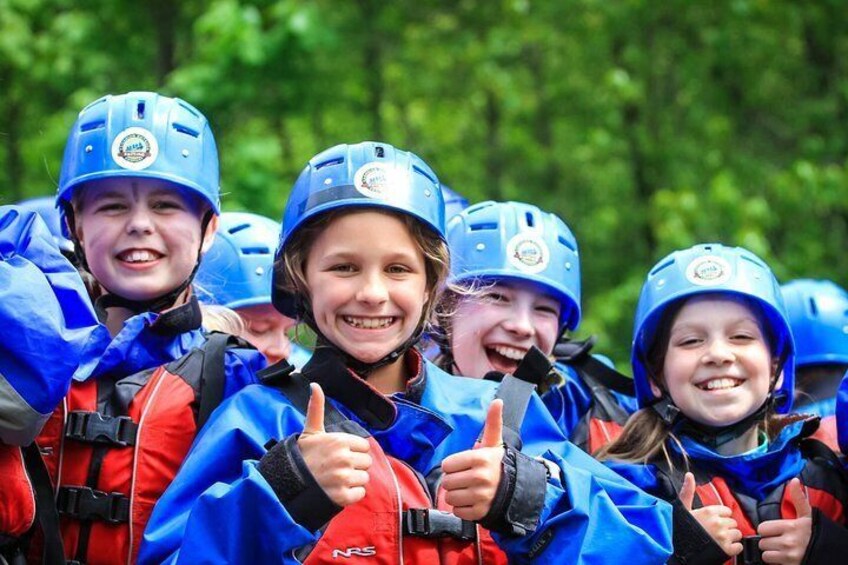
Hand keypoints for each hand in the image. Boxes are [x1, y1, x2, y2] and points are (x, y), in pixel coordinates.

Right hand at [297, 383, 371, 506]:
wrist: (287, 483)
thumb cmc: (302, 456)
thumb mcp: (310, 432)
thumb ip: (316, 408)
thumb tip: (314, 385)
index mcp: (339, 441)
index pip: (364, 446)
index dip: (354, 451)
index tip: (340, 454)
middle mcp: (344, 458)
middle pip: (367, 462)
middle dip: (355, 466)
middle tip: (337, 468)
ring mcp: (343, 478)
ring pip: (364, 478)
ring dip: (353, 480)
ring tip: (336, 479)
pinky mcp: (342, 496)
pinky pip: (360, 494)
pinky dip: (351, 494)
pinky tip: (337, 490)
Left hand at [441, 399, 505, 520]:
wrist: (516, 489)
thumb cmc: (498, 463)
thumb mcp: (494, 443)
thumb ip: (492, 422)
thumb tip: (498, 400)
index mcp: (480, 458)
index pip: (446, 465)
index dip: (453, 466)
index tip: (464, 466)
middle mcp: (481, 477)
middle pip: (446, 482)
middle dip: (453, 480)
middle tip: (466, 478)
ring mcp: (481, 496)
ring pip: (450, 498)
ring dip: (456, 495)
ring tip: (468, 490)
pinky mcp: (480, 512)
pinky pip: (458, 512)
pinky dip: (462, 509)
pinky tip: (472, 501)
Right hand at [679, 472, 742, 556]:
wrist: (679, 551)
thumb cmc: (680, 529)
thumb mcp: (683, 509)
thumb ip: (688, 491)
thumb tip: (689, 474)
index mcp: (709, 512)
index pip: (727, 511)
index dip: (721, 516)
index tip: (713, 521)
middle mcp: (718, 523)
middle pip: (733, 523)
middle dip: (726, 527)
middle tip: (715, 532)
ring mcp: (723, 537)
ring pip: (737, 534)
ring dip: (730, 538)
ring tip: (719, 540)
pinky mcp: (727, 550)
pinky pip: (739, 547)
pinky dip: (733, 548)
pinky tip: (723, 548)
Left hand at [757, 478, 812, 564]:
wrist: (831, 552)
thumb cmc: (817, 533)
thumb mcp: (808, 515)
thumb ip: (798, 498)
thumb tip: (794, 480)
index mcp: (791, 527)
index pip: (762, 528)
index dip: (767, 530)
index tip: (775, 530)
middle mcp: (789, 542)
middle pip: (762, 542)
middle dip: (769, 541)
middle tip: (779, 540)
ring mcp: (790, 557)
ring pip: (766, 555)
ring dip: (771, 553)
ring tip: (782, 550)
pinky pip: (772, 564)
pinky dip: (777, 562)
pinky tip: (785, 558)